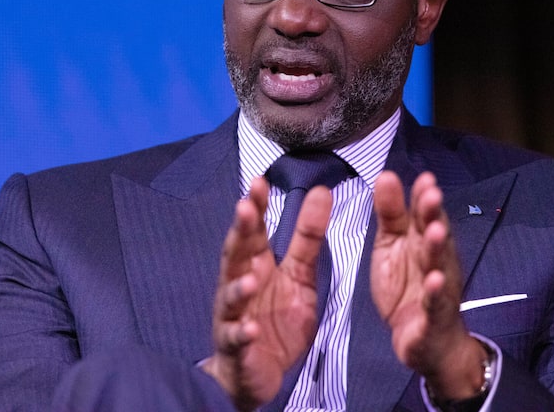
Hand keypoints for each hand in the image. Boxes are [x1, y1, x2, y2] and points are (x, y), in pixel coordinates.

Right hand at [202, 176, 330, 410]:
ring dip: (239, 288)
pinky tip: (249, 329)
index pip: (254, 232)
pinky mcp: (237, 348)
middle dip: (240, 233)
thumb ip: (308, 237)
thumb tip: (321, 191)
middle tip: (244, 208)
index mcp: (257, 265)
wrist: (253, 372)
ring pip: (232, 298)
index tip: (259, 181)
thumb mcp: (300, 275)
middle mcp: (239, 285)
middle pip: (236, 255)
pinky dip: (242, 334)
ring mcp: (233, 317)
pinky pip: (237, 339)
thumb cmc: (273, 318)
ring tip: (251, 279)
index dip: (256, 207)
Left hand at [371, 171, 489, 399]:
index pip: (424, 215)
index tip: (424, 178)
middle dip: (434, 215)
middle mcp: (435, 260)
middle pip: (435, 235)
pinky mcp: (433, 316)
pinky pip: (435, 303)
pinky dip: (436, 292)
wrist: (425, 340)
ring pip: (439, 265)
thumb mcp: (391, 245)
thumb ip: (390, 213)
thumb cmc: (408, 287)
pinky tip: (435, 280)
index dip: (423, 197)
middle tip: (432, 194)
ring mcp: (437, 288)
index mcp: (421, 242)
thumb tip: (386, 176)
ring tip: (435, 231)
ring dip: (438, 248)